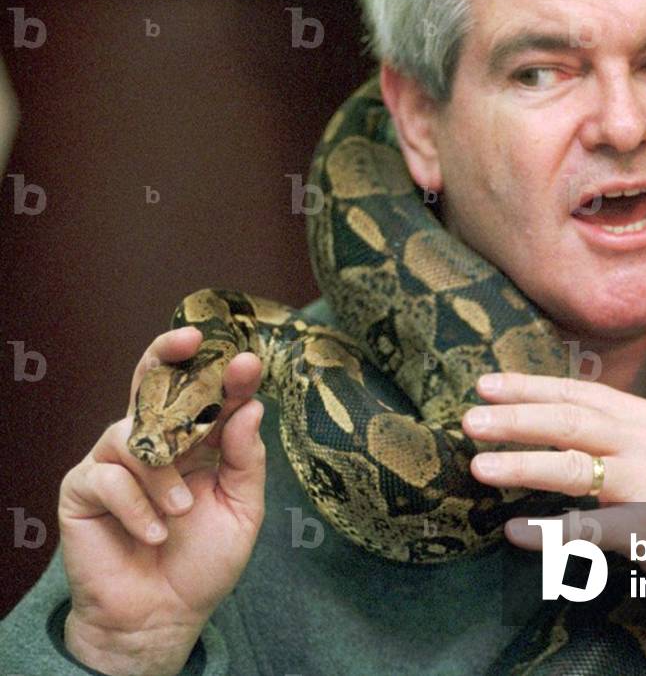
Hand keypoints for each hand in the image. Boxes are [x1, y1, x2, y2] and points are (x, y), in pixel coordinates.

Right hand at [59, 326, 265, 675]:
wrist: (163, 615)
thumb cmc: (203, 560)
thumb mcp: (242, 508)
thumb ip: (246, 458)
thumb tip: (250, 407)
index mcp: (198, 439)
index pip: (209, 393)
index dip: (225, 372)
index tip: (246, 361)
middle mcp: (155, 439)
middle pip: (152, 380)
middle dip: (169, 352)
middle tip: (191, 341)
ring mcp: (116, 461)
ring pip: (134, 433)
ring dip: (164, 473)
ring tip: (182, 511)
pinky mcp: (83, 489)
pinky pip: (109, 477)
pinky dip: (137, 505)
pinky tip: (155, 531)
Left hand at [461, 372, 645, 603]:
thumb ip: (610, 427)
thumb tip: (546, 415)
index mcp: (640, 416)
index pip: (577, 392)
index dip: (529, 386)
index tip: (486, 384)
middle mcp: (642, 441)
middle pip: (569, 421)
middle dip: (516, 418)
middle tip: (470, 419)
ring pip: (574, 468)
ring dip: (523, 465)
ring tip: (479, 466)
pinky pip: (591, 530)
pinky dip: (549, 532)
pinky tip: (516, 531)